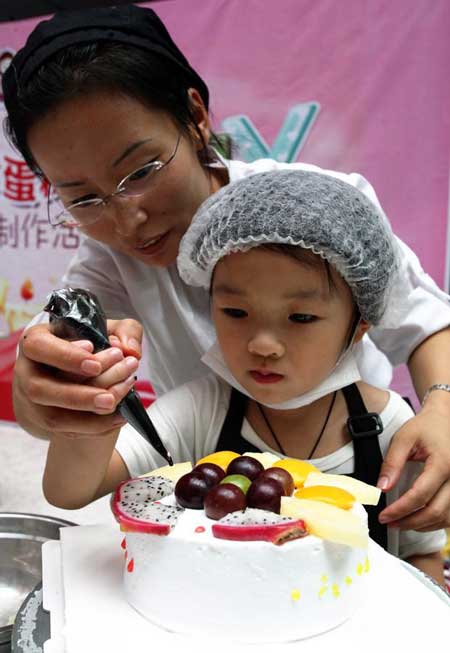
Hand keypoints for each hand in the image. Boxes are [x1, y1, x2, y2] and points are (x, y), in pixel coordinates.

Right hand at [13, 319, 142, 438]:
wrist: (73, 370)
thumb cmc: (88, 345)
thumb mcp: (107, 329)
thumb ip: (125, 330)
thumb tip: (130, 349)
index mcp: (36, 341)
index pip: (39, 346)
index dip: (66, 357)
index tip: (95, 365)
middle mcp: (27, 372)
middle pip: (39, 389)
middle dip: (78, 396)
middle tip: (109, 398)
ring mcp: (33, 400)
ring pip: (52, 417)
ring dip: (88, 416)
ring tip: (116, 406)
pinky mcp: (45, 421)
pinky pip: (67, 431)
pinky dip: (95, 427)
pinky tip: (119, 417)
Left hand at [378, 399, 449, 530]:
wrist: (447, 418)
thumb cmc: (426, 426)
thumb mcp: (404, 438)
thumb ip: (392, 463)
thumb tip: (381, 488)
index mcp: (443, 463)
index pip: (420, 495)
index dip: (400, 509)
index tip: (384, 515)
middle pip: (436, 511)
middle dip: (410, 522)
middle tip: (390, 523)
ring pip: (447, 518)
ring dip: (424, 525)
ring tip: (402, 523)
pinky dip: (436, 521)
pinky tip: (419, 519)